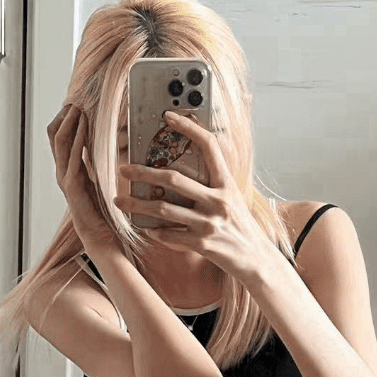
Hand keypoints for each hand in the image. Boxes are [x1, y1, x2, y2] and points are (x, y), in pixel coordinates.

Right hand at [46, 103, 115, 249]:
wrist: (98, 232)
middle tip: (75, 101)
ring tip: (79, 108)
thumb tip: (100, 142)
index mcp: (67, 168)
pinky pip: (73, 156)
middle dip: (64, 115)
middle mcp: (62, 170)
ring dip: (70, 122)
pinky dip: (78, 139)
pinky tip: (84, 127)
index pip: (57, 136)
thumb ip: (94, 161)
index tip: (74, 103)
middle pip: (54, 134)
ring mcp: (64, 177)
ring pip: (60, 141)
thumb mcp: (97, 177)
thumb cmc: (100, 207)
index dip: (63, 118)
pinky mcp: (73, 184)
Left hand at [112, 111, 275, 280]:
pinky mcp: (202, 244)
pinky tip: (148, 228)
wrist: (256, 259)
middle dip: (143, 174)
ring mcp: (209, 223)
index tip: (168, 117)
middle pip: (173, 180)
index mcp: (226, 184)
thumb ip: (212, 185)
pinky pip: (169, 235)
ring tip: (119, 202)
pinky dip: (155, 231)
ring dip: (137, 206)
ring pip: (163, 210)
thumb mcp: (232, 199)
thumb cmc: (241, 227)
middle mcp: (218, 201)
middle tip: (124, 170)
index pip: (209, 146)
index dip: (189, 128)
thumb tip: (182, 171)